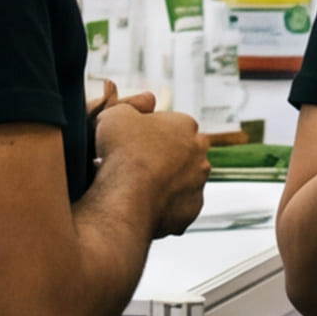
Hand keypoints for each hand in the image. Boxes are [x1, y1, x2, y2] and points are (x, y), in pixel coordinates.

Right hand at [99, 98, 215, 237]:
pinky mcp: (191, 211)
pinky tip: (145, 205)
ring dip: (167, 183)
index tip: (134, 143)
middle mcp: (200, 154)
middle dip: (165, 158)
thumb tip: (141, 104)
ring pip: (184, 181)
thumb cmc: (122, 152)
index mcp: (186, 125)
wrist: (127, 196)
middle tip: (138, 166)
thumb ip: (130, 106)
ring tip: (139, 188)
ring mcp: (198, 184)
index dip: (151, 133)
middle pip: (183, 153)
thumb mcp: (116, 114)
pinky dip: (165, 207)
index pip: (173, 125)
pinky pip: (178, 207)